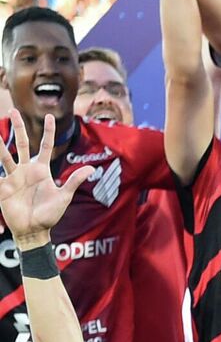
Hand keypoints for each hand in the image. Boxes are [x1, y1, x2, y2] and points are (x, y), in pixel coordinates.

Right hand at [0, 112, 94, 243]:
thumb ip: (74, 181)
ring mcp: (13, 177)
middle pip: (22, 144)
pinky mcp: (3, 187)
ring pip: (4, 155)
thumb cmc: (50, 215)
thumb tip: (91, 168)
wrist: (34, 231)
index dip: (48, 132)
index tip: (49, 116)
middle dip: (18, 128)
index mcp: (42, 170)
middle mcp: (26, 170)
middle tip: (13, 110)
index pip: (46, 146)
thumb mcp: (63, 197)